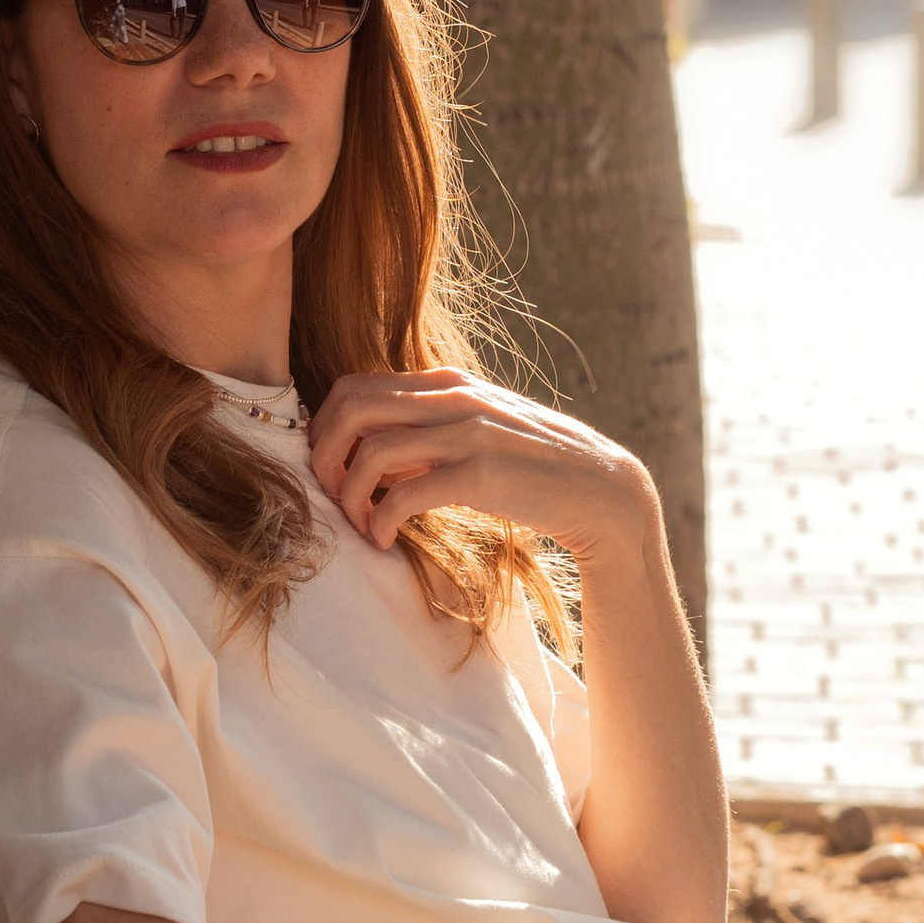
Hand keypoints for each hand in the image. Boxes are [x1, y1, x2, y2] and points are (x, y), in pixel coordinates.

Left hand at [307, 366, 653, 566]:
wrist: (600, 491)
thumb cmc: (533, 467)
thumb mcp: (477, 433)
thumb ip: (427, 434)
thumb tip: (371, 457)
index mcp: (447, 383)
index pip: (355, 387)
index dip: (325, 429)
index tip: (331, 469)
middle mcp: (453, 398)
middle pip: (351, 408)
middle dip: (323, 455)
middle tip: (329, 494)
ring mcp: (468, 433)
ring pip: (371, 451)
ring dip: (350, 495)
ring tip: (361, 524)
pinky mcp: (481, 475)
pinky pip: (404, 496)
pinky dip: (380, 520)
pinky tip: (384, 539)